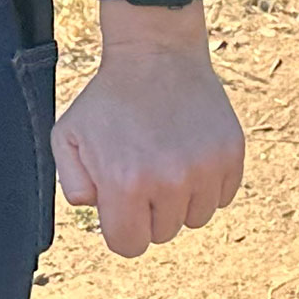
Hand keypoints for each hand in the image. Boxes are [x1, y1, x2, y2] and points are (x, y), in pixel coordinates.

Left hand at [54, 40, 244, 256]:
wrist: (155, 52)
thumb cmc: (108, 99)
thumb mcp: (67, 138)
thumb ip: (73, 186)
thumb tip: (100, 212)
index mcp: (125, 184)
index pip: (130, 246)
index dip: (122, 228)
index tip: (122, 203)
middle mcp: (169, 181)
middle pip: (164, 234)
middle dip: (150, 211)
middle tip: (144, 170)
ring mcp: (206, 168)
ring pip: (197, 218)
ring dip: (182, 200)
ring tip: (168, 162)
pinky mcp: (231, 153)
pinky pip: (223, 196)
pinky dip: (208, 184)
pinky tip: (191, 154)